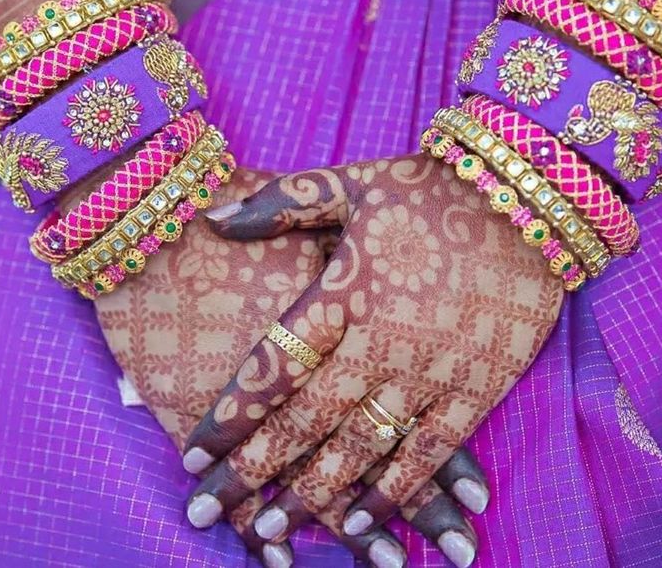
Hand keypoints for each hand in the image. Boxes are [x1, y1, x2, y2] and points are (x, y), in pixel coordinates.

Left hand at [181, 154, 562, 548]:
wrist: (526, 200)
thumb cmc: (429, 191)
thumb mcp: (350, 185)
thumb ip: (280, 206)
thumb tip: (211, 219)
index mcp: (343, 293)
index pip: (272, 368)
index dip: (229, 416)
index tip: (193, 455)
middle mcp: (380, 341)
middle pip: (304, 421)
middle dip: (252, 472)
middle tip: (208, 512)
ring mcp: (430, 370)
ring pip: (360, 448)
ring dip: (314, 494)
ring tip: (270, 533)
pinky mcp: (476, 387)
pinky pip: (429, 451)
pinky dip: (396, 491)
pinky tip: (367, 523)